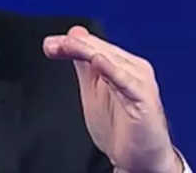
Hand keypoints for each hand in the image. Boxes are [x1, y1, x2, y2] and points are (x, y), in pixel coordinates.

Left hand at [43, 26, 181, 172]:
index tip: (50, 45)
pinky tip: (98, 62)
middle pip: (101, 49)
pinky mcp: (145, 101)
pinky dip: (112, 71)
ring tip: (68, 46)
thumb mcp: (93, 91)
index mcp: (122, 64)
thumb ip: (83, 64)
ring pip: (111, 60)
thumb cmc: (120, 127)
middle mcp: (134, 69)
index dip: (70, 42)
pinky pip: (127, 83)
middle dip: (74, 45)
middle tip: (52, 46)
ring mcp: (141, 83)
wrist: (140, 160)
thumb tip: (73, 34)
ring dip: (87, 51)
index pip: (94, 45)